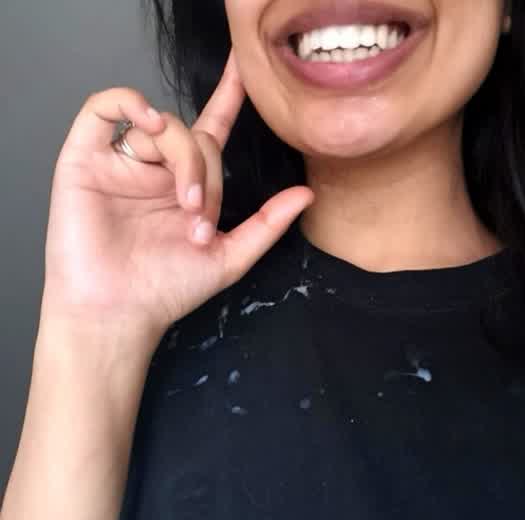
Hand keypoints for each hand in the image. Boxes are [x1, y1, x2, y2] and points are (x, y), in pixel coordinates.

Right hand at [43, 51, 313, 339]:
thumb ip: (268, 223)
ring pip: (162, 127)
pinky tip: (149, 123)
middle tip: (200, 220)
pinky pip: (104, 109)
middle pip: (195, 138)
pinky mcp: (85, 159)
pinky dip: (128, 103)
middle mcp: (157, 169)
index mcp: (188, 186)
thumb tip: (308, 194)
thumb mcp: (230, 257)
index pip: (212, 131)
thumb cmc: (169, 290)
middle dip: (208, 177)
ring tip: (184, 206)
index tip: (249, 71)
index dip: (230, 98)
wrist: (119, 312)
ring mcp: (122, 162)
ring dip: (183, 162)